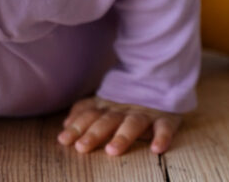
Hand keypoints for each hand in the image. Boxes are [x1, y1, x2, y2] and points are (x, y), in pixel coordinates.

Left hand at [57, 97, 181, 155]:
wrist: (160, 79)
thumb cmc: (126, 100)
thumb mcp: (104, 103)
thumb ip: (84, 111)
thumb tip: (65, 124)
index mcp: (108, 107)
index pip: (89, 116)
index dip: (77, 127)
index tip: (63, 140)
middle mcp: (124, 110)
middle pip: (107, 121)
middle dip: (94, 134)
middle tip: (81, 147)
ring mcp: (145, 113)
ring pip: (133, 124)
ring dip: (123, 137)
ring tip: (112, 150)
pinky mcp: (165, 118)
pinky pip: (164, 127)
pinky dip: (162, 137)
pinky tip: (156, 149)